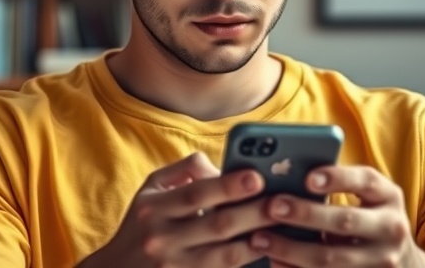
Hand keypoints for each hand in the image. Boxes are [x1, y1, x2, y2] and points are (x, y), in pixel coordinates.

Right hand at [78, 152, 274, 267]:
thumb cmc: (142, 222)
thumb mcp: (152, 188)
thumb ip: (185, 170)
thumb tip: (221, 166)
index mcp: (154, 209)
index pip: (196, 194)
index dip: (228, 186)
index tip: (257, 176)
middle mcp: (161, 240)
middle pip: (217, 226)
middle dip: (253, 213)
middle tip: (281, 202)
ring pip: (224, 257)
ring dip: (256, 243)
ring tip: (279, 229)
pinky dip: (245, 265)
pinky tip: (265, 254)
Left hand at [249, 165, 424, 266]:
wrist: (402, 261)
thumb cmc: (371, 217)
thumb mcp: (368, 197)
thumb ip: (340, 184)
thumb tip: (288, 172)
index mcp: (389, 196)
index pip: (365, 180)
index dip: (337, 178)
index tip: (308, 177)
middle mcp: (391, 228)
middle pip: (345, 221)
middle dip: (305, 214)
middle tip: (272, 206)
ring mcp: (381, 261)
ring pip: (331, 257)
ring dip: (291, 249)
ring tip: (260, 238)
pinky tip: (274, 261)